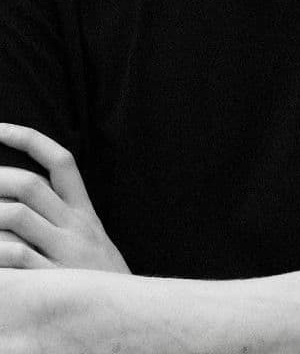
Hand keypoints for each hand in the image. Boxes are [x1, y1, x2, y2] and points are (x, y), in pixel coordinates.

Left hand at [0, 122, 128, 272]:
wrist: (129, 312)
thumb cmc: (98, 277)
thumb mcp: (89, 238)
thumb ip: (61, 215)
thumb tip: (16, 196)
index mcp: (83, 210)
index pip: (60, 161)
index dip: (27, 140)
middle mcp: (74, 224)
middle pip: (29, 186)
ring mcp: (63, 251)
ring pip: (16, 216)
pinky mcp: (54, 280)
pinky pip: (17, 257)